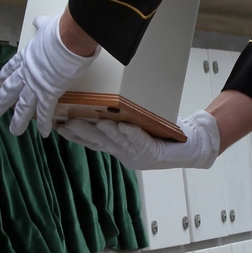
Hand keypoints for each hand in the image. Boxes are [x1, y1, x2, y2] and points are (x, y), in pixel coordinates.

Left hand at [0, 15, 99, 136]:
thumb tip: (39, 20)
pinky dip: (44, 123)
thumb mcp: (46, 26)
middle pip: (10, 91)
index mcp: (27, 57)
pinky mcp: (49, 93)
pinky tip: (43, 133)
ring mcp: (36, 85)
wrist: (68, 39)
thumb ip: (42, 25)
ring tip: (13, 130)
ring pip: (23, 106)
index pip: (11, 68)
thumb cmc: (58, 31)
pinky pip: (46, 111)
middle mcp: (27, 73)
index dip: (4, 76)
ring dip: (18, 120)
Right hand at [57, 110, 220, 170]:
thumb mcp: (139, 124)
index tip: (59, 126)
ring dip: (105, 131)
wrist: (192, 146)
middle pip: (100, 143)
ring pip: (118, 142)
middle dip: (82, 132)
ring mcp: (140, 155)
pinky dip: (131, 133)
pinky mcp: (155, 152)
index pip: (93, 143)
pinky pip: (141, 141)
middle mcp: (126, 154)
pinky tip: (123, 125)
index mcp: (120, 150)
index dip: (76, 136)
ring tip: (94, 121)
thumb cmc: (164, 133)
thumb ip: (123, 117)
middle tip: (66, 123)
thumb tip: (105, 97)